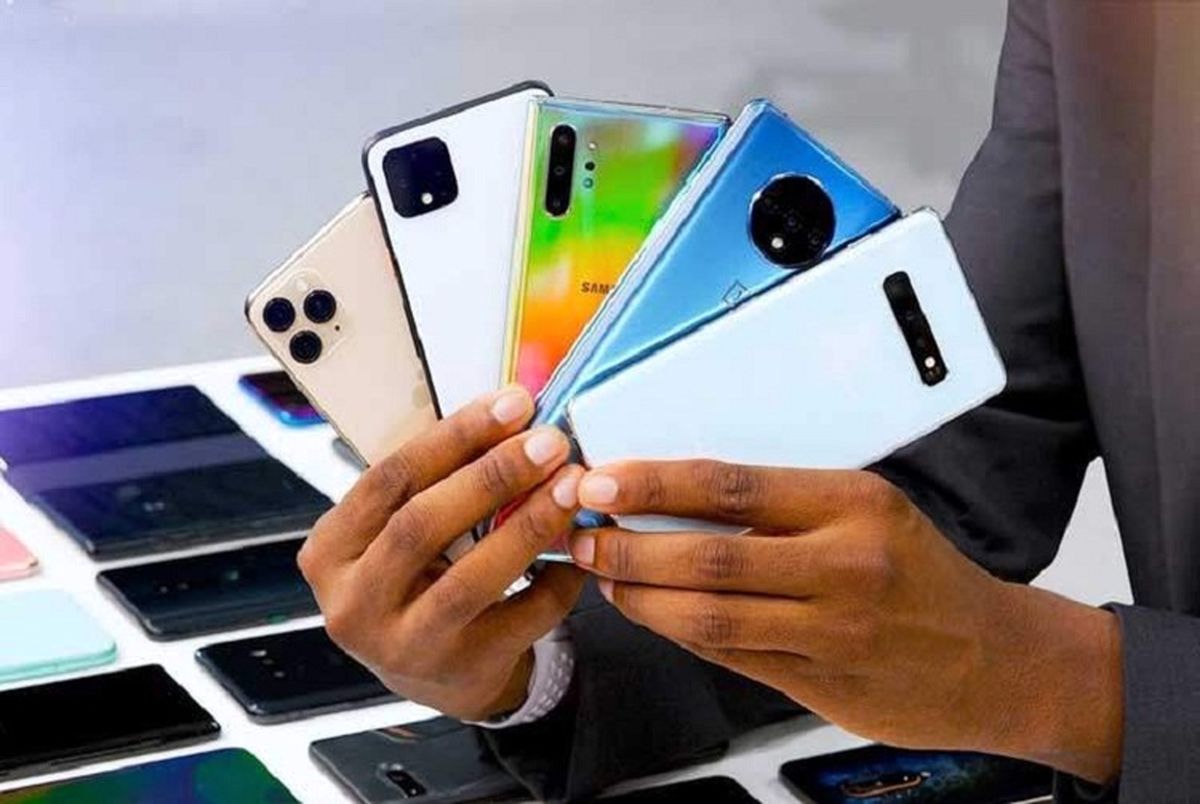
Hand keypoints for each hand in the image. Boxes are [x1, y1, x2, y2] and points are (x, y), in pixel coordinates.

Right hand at [299, 385, 584, 720]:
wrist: (435, 675)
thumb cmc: (417, 583)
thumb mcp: (399, 532)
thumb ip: (437, 480)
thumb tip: (512, 416)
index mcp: (331, 552)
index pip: (390, 478)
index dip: (455, 436)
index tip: (512, 405)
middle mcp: (355, 603)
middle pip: (422, 525)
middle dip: (494, 475)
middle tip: (548, 442)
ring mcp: (405, 645)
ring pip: (472, 577)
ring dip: (529, 523)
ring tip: (571, 485)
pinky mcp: (462, 671)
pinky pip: (521, 616)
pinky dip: (557, 577)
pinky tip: (580, 545)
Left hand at [567, 460, 1122, 782]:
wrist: (996, 659)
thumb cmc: (924, 572)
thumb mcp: (869, 509)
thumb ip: (783, 504)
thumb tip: (680, 493)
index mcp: (853, 504)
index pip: (732, 483)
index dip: (655, 483)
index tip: (604, 478)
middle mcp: (844, 567)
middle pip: (709, 555)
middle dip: (630, 546)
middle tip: (584, 534)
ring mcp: (832, 633)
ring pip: (709, 615)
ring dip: (642, 596)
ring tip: (605, 575)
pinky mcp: (821, 686)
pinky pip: (730, 656)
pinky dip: (680, 633)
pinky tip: (652, 614)